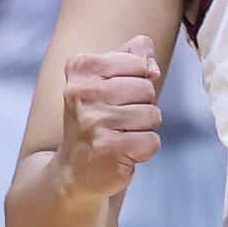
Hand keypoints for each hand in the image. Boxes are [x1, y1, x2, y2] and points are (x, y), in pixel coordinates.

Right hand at [59, 35, 163, 199]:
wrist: (74, 170)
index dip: (139, 81)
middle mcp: (82, 92)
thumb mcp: (106, 79)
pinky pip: (152, 141)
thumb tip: (151, 63)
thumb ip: (132, 56)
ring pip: (153, 115)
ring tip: (119, 135)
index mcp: (81, 68)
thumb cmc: (96, 118)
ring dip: (143, 129)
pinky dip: (144, 149)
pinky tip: (122, 152)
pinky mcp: (108, 149)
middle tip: (118, 120)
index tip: (117, 95)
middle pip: (147, 89)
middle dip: (142, 106)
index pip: (140, 62)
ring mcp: (94, 122)